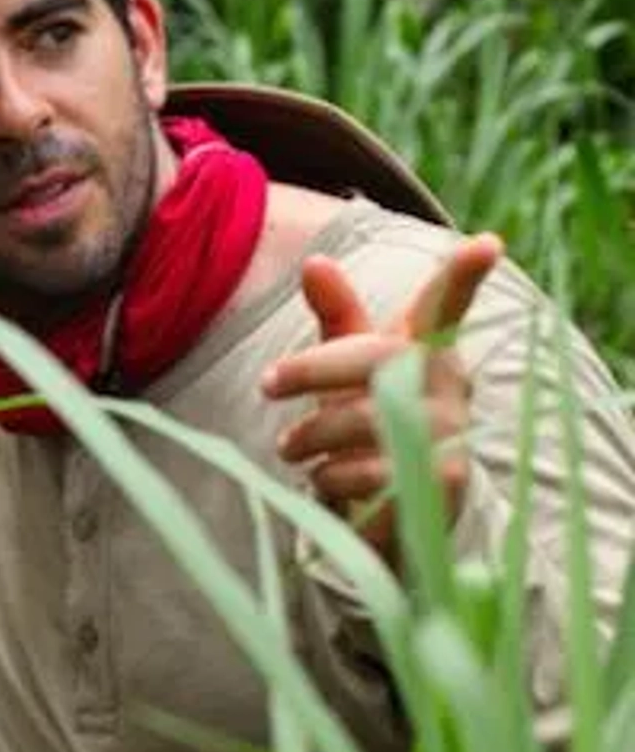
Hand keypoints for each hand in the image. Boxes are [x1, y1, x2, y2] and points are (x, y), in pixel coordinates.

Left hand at [261, 233, 503, 563]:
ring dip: (310, 437)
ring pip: (364, 420)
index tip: (487, 244)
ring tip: (291, 448)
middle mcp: (449, 386)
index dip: (464, 277)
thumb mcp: (349, 367)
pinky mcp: (444, 482)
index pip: (445, 307)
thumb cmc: (367, 420)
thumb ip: (338, 315)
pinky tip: (327, 484)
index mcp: (426, 350)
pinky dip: (330, 479)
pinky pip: (368, 473)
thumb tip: (314, 260)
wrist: (394, 507)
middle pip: (376, 359)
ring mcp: (452, 434)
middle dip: (310, 369)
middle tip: (264, 384)